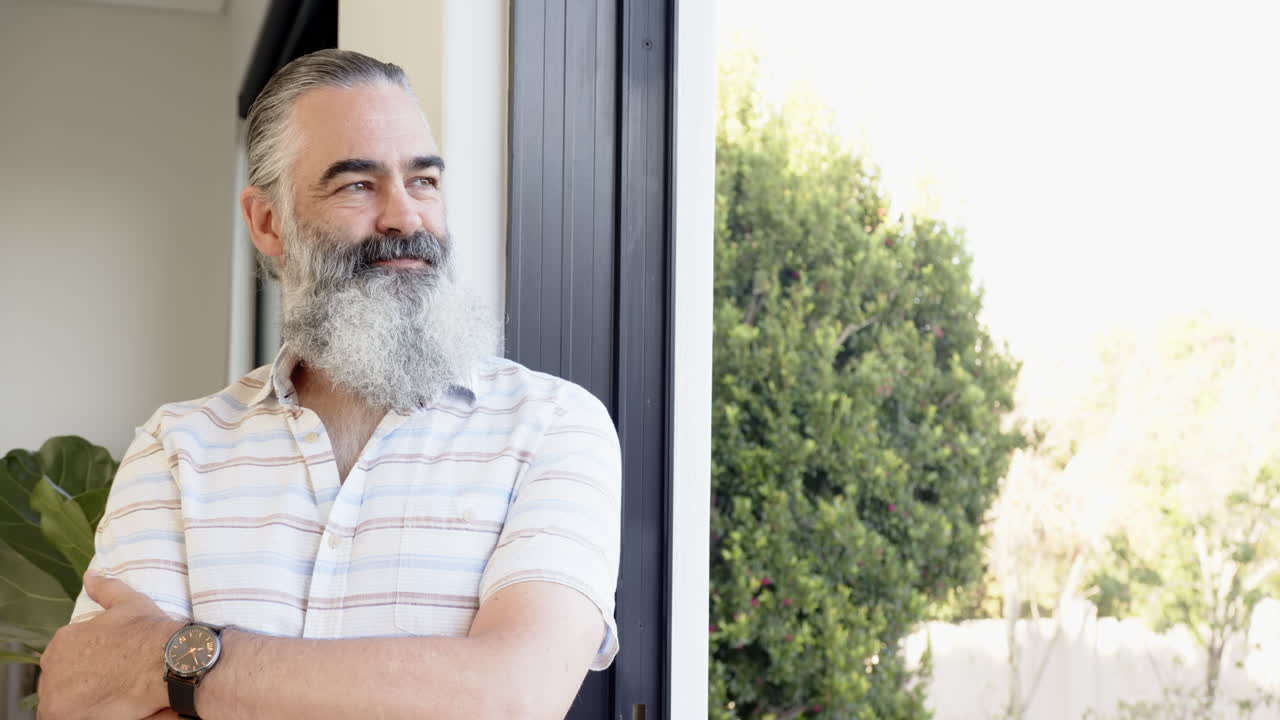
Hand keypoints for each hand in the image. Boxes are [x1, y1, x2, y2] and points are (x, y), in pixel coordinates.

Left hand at [37, 571, 184, 719]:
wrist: (167, 661)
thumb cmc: (150, 633)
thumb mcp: (130, 603)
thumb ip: (106, 589)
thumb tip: (90, 575)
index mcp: (64, 640)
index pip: (66, 659)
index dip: (89, 665)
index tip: (108, 669)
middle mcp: (52, 665)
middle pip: (61, 681)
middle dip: (81, 684)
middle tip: (111, 685)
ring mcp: (53, 692)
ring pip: (61, 701)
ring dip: (80, 701)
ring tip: (109, 697)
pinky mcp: (59, 714)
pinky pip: (64, 717)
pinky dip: (82, 714)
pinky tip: (105, 708)